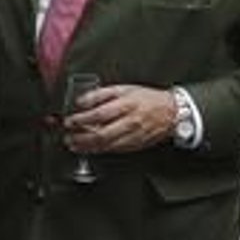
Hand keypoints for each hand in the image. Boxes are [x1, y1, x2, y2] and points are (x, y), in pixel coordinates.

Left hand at [63, 84, 178, 154]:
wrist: (172, 112)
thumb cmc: (147, 99)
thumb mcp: (124, 88)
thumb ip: (101, 94)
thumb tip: (81, 101)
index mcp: (127, 104)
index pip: (99, 114)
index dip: (81, 119)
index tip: (69, 121)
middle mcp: (130, 122)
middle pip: (101, 133)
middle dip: (80, 137)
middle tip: (67, 137)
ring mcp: (133, 136)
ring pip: (106, 145)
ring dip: (86, 147)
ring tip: (73, 145)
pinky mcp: (135, 145)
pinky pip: (114, 150)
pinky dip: (99, 150)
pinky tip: (89, 148)